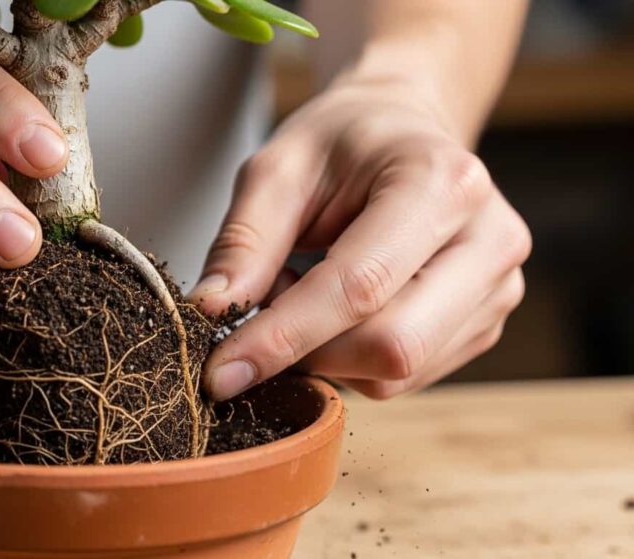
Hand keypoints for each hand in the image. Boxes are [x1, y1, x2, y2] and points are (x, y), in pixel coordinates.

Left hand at [191, 78, 531, 399]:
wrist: (402, 132)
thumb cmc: (339, 145)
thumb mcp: (276, 170)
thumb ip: (243, 242)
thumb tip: (211, 314)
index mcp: (442, 182)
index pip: (361, 286)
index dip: (283, 337)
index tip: (220, 371)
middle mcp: (489, 240)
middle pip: (392, 345)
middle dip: (308, 350)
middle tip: (264, 307)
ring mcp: (497, 289)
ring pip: (394, 373)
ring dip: (325, 353)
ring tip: (304, 290)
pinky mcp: (483, 326)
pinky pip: (402, 378)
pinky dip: (349, 359)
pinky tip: (338, 311)